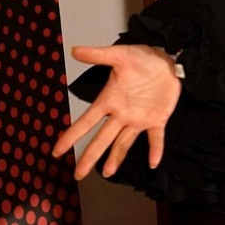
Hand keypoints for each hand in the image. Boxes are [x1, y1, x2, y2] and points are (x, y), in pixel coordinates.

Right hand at [51, 44, 182, 180]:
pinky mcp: (157, 119)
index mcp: (109, 100)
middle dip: (90, 156)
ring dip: (117, 157)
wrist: (167, 59)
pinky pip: (155, 138)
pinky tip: (153, 163)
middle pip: (102, 138)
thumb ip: (99, 55)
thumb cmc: (142, 59)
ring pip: (124, 142)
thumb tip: (74, 49)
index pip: (86, 121)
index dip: (71, 136)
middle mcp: (121, 114)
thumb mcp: (121, 55)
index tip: (57, 152)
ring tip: (108, 173)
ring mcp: (138, 118)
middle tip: (79, 174)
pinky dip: (155, 150)